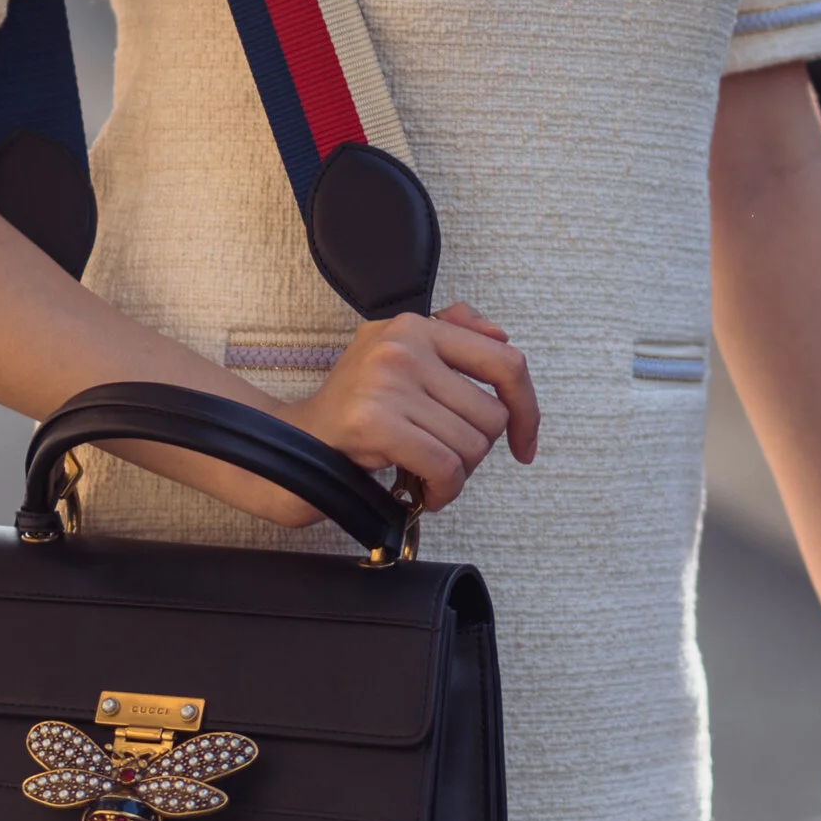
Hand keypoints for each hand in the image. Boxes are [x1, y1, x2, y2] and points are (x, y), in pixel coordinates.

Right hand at [294, 302, 538, 509]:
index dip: (527, 407)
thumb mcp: (395, 356)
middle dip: (475, 451)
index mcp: (414, 326)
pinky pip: (445, 467)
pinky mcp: (375, 423)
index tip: (524, 441)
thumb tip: (501, 336)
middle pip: (492, 415)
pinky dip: (444, 491)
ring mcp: (387, 382)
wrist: (293, 444)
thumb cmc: (353, 409)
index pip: (504, 360)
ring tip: (427, 475)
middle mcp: (403, 346)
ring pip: (472, 445)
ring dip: (456, 475)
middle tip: (444, 459)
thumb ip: (450, 335)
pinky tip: (425, 493)